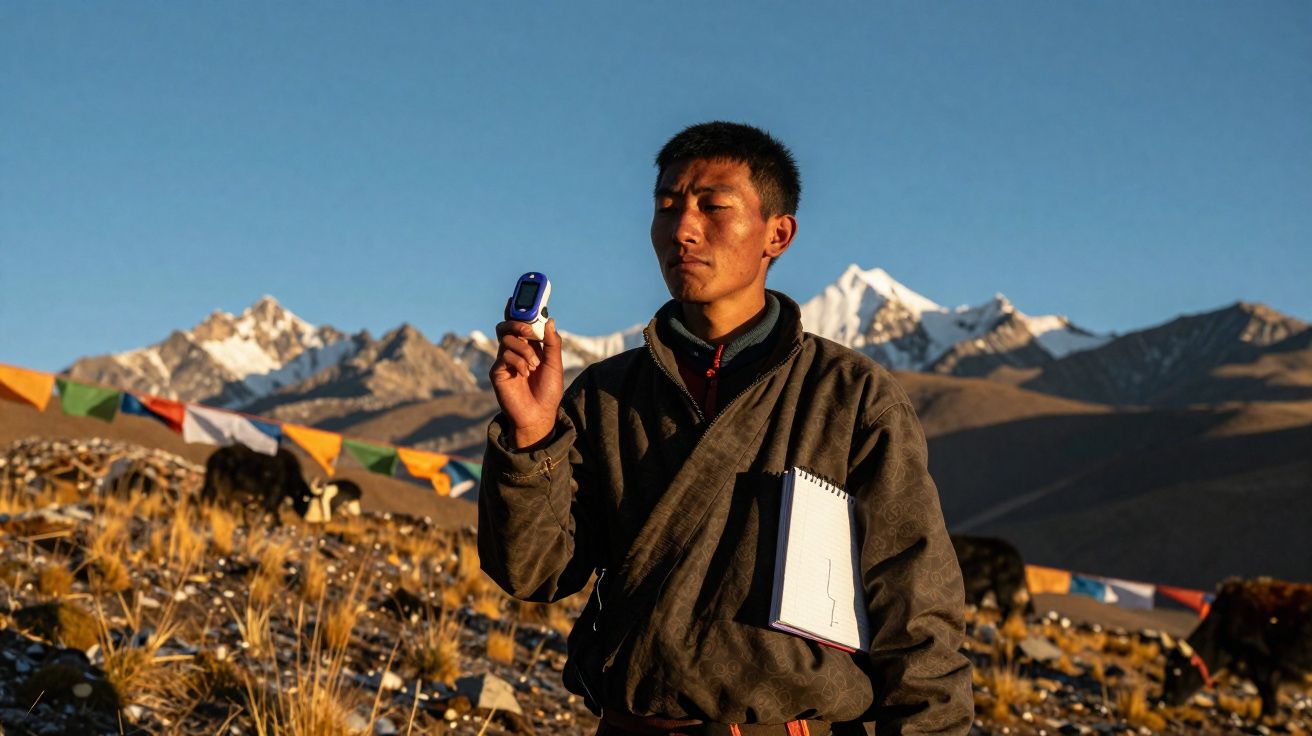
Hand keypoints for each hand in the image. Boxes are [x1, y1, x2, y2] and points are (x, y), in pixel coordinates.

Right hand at [489, 318, 563, 448]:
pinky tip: (524, 374)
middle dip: (517, 322)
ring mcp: (504, 361)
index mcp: (529, 346)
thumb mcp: (555, 364)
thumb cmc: (548, 391)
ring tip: (534, 365)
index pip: (520, 323)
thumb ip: (553, 342)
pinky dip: (517, 362)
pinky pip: (503, 356)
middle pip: (506, 326)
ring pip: (506, 339)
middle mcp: (515, 351)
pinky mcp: (497, 372)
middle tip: (529, 330)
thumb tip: (550, 319)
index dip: (518, 309)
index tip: (518, 296)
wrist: (539, 415)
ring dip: (523, 349)